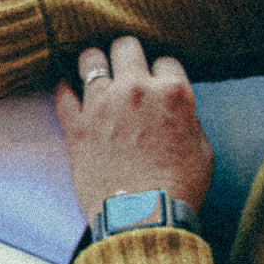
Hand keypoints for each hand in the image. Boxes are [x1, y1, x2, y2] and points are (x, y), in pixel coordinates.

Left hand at [53, 36, 213, 221]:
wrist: (144, 217)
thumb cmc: (178, 189)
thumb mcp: (202, 149)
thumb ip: (187, 119)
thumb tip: (174, 111)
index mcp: (173, 93)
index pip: (165, 60)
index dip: (159, 72)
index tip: (154, 82)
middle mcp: (137, 90)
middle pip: (126, 46)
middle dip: (125, 54)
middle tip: (122, 66)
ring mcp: (102, 105)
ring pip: (90, 58)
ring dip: (92, 63)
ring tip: (93, 72)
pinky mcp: (76, 125)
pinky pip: (61, 92)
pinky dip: (64, 89)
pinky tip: (69, 92)